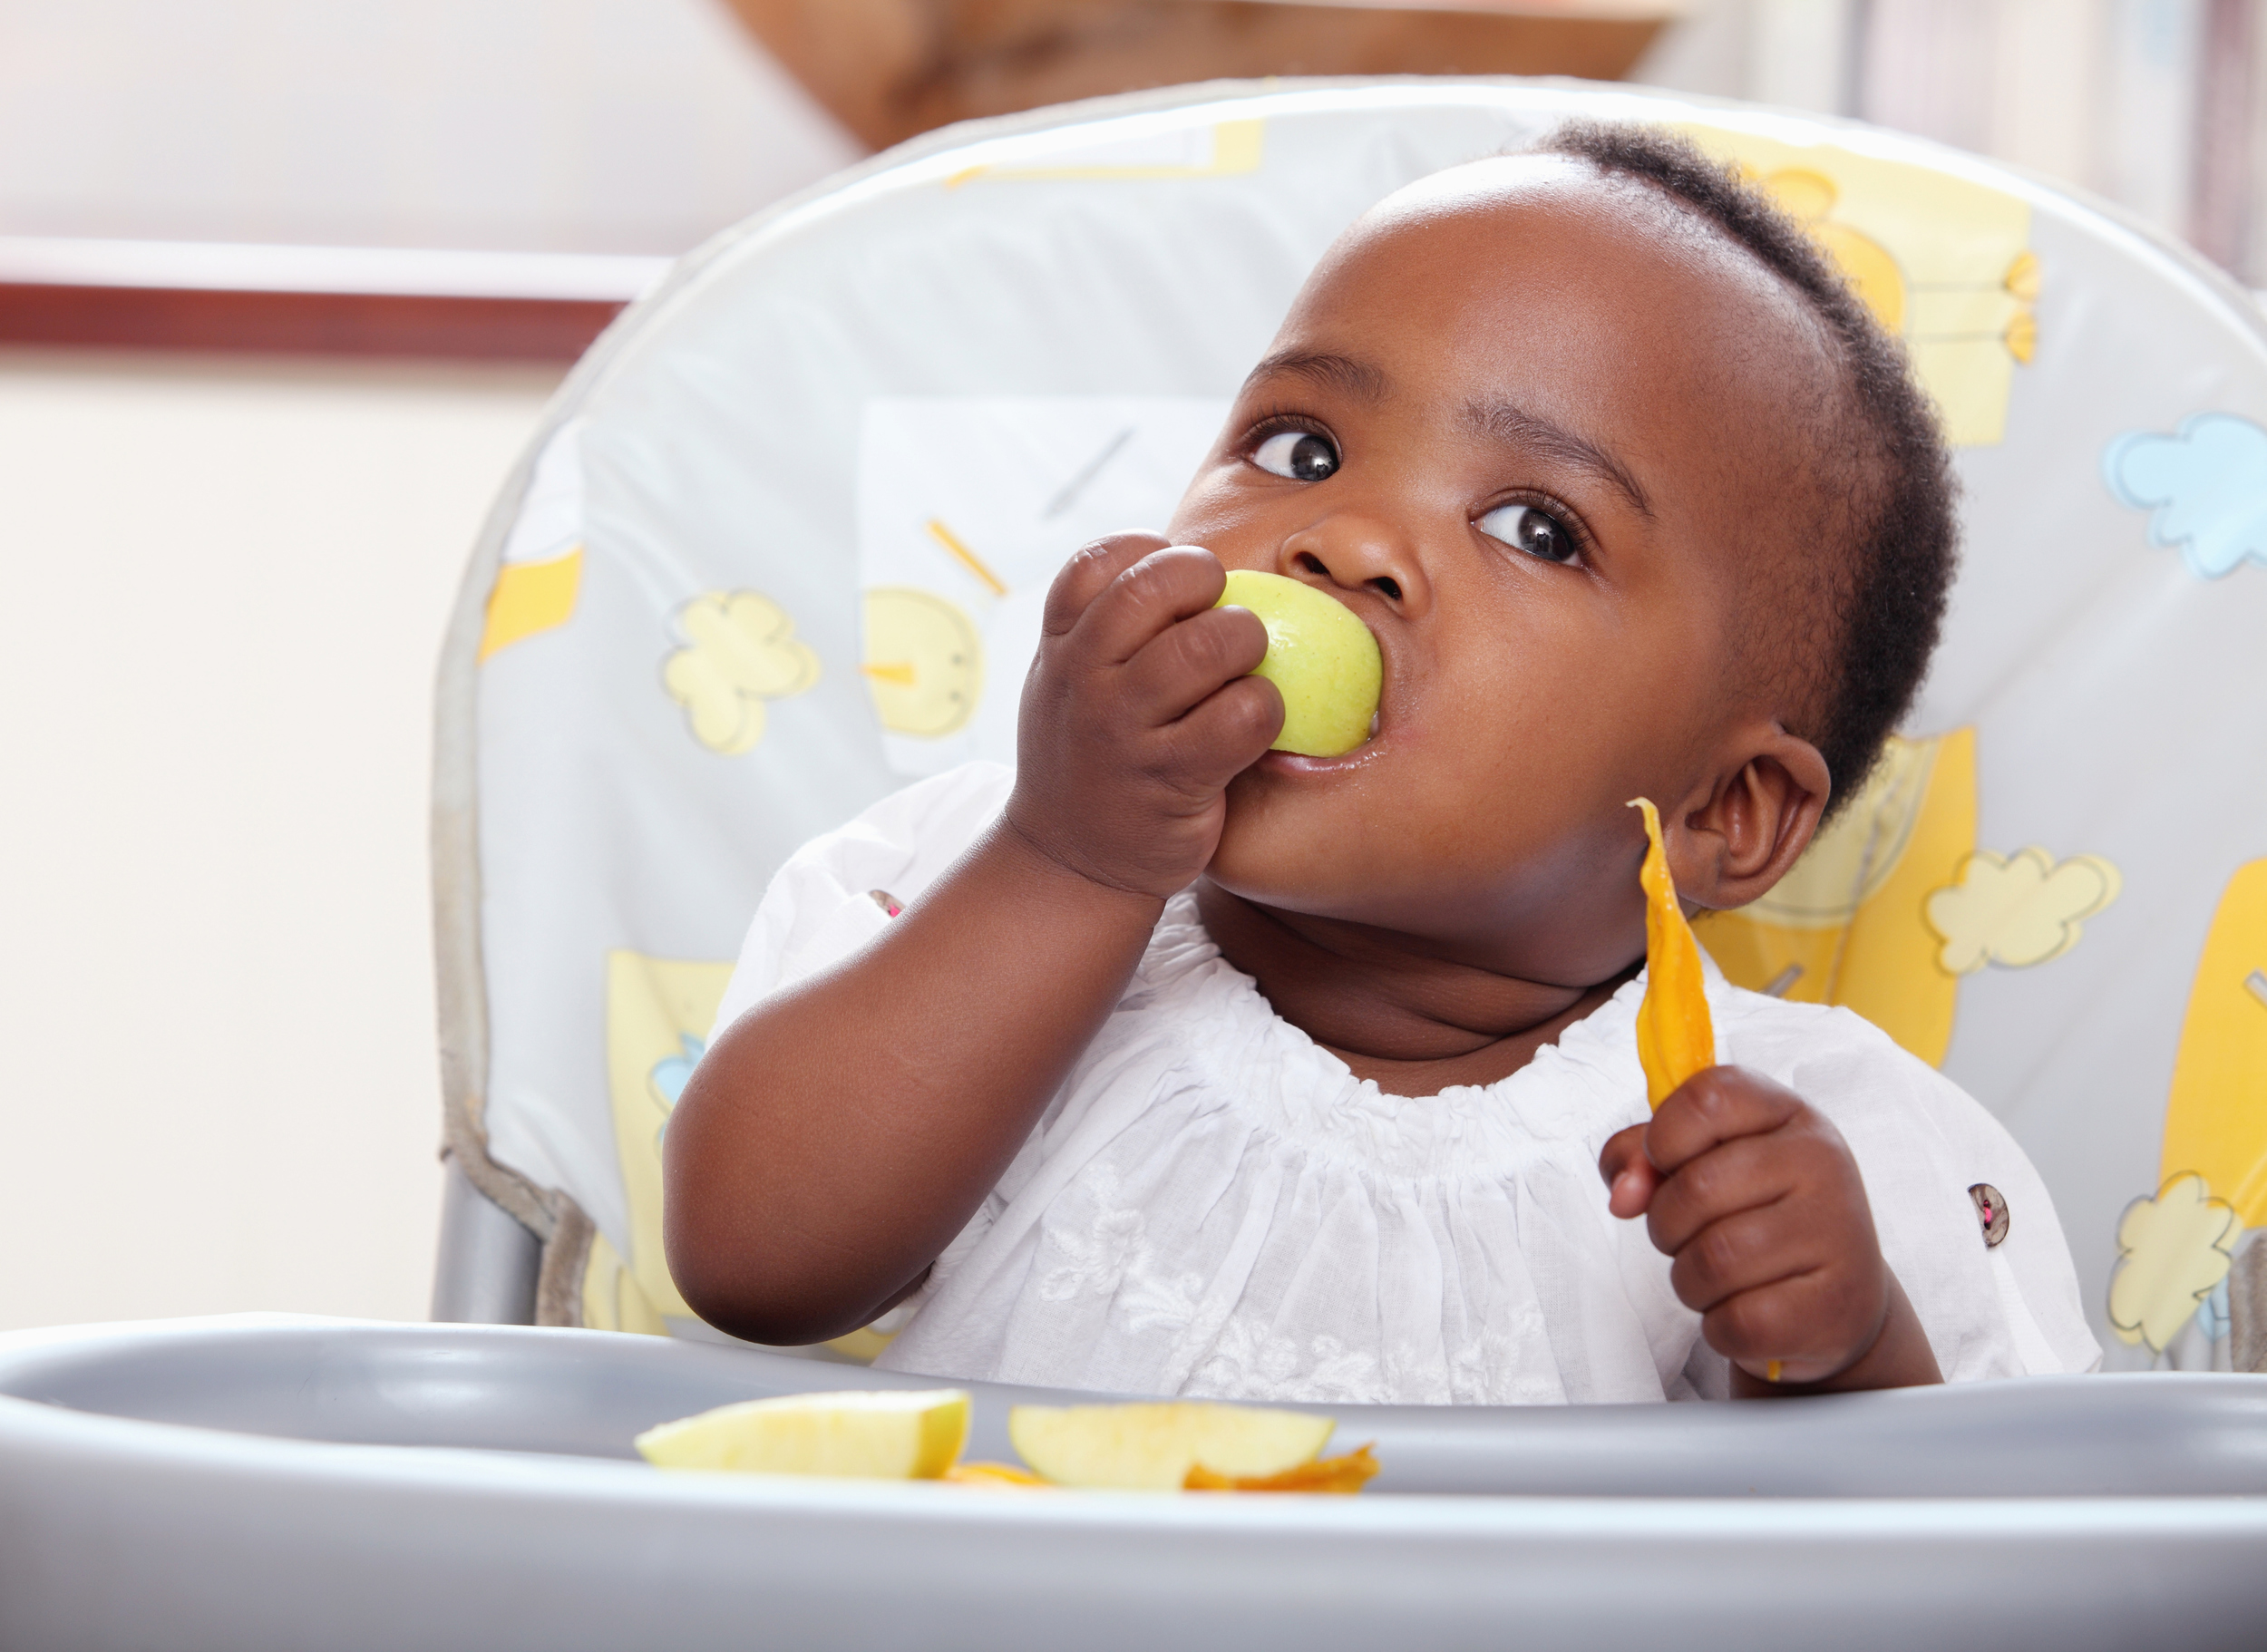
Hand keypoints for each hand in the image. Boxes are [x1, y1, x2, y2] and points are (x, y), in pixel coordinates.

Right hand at [1007, 533, 1282, 899]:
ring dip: (1246, 643)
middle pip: (1156, 587)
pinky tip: (1252, 721)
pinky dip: (1264, 708)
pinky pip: (1242, 716)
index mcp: (1059, 646)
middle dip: (1209, 582)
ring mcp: (1124, 731)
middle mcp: (1083, 680)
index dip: (1151, 551)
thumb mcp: (1066, 682)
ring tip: (1243, 668)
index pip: (1098, 561)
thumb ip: (1103, 626)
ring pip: (1208, 646)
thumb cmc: (1088, 754)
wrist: (1069, 861)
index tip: (1178, 580)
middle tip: (1223, 615)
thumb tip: (1191, 565)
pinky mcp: (1172, 779)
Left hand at [1597, 1066, 1941, 1392]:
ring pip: (1713, 1261)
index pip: (1707, 1096)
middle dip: (1667, 1224)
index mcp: (1788, 1114)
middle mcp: (1822, 1162)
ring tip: (1717, 1276)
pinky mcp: (1834, 1306)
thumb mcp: (1703, 1165)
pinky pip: (1737, 1320)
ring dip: (1690, 1279)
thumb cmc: (1758, 1220)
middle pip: (1696, 1187)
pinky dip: (1720, 1325)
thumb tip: (1623, 1193)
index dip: (1663, 1138)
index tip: (1665, 1164)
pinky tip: (1746, 1310)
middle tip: (1689, 1236)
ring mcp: (1837, 1233)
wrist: (1835, 1302)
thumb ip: (1644, 1156)